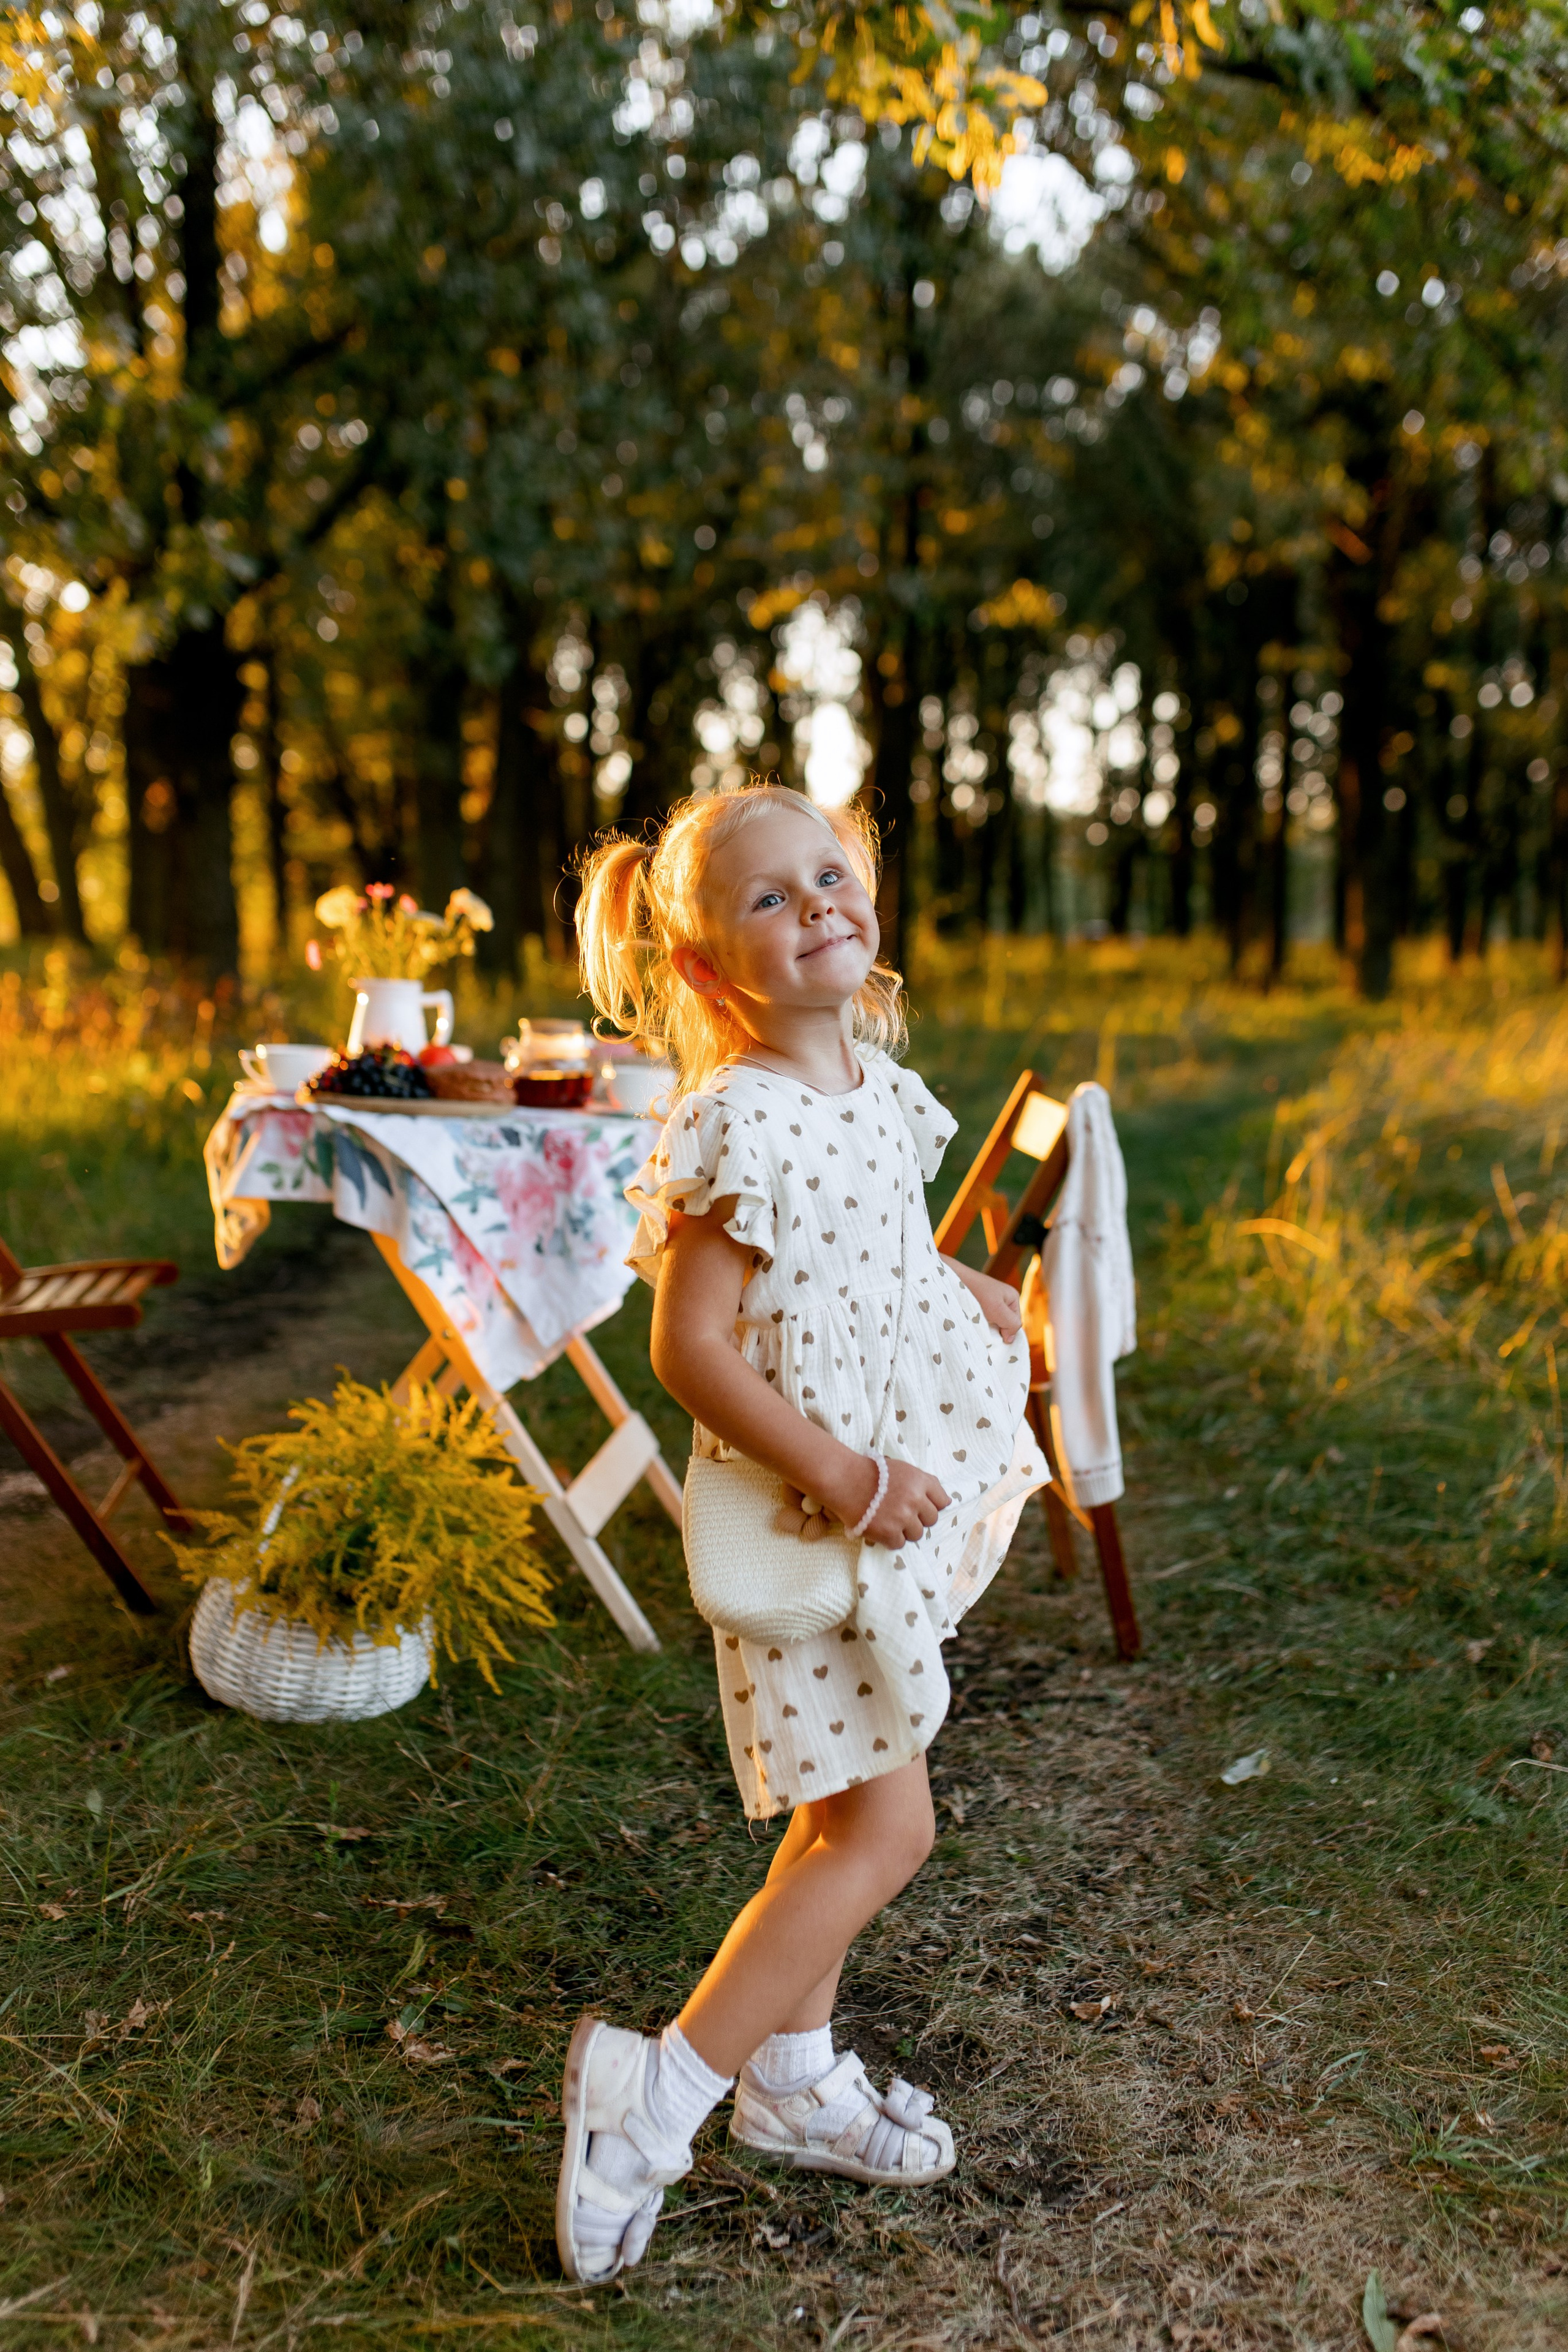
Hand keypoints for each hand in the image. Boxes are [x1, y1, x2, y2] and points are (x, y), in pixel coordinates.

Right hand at [824, 1454, 950, 1548]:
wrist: (844, 1480)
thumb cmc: (871, 1473)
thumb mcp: (902, 1469)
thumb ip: (922, 1483)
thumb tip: (942, 1500)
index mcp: (920, 1481)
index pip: (942, 1501)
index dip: (931, 1505)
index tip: (920, 1506)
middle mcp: (915, 1499)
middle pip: (931, 1520)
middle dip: (918, 1518)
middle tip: (901, 1513)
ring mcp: (903, 1517)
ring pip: (917, 1534)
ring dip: (905, 1530)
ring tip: (889, 1520)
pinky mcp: (889, 1532)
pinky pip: (899, 1543)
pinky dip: (890, 1538)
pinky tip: (880, 1527)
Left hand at [964, 1268, 1022, 1343]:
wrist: (954, 1279)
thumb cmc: (978, 1293)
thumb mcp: (999, 1310)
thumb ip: (1011, 1323)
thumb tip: (1011, 1339)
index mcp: (1012, 1298)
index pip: (1016, 1323)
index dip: (1007, 1332)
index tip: (995, 1336)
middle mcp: (1003, 1299)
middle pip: (1005, 1322)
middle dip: (996, 1329)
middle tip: (984, 1330)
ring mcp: (990, 1301)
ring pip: (993, 1322)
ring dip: (986, 1327)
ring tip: (977, 1326)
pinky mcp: (978, 1303)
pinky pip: (983, 1318)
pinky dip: (978, 1322)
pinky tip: (972, 1322)